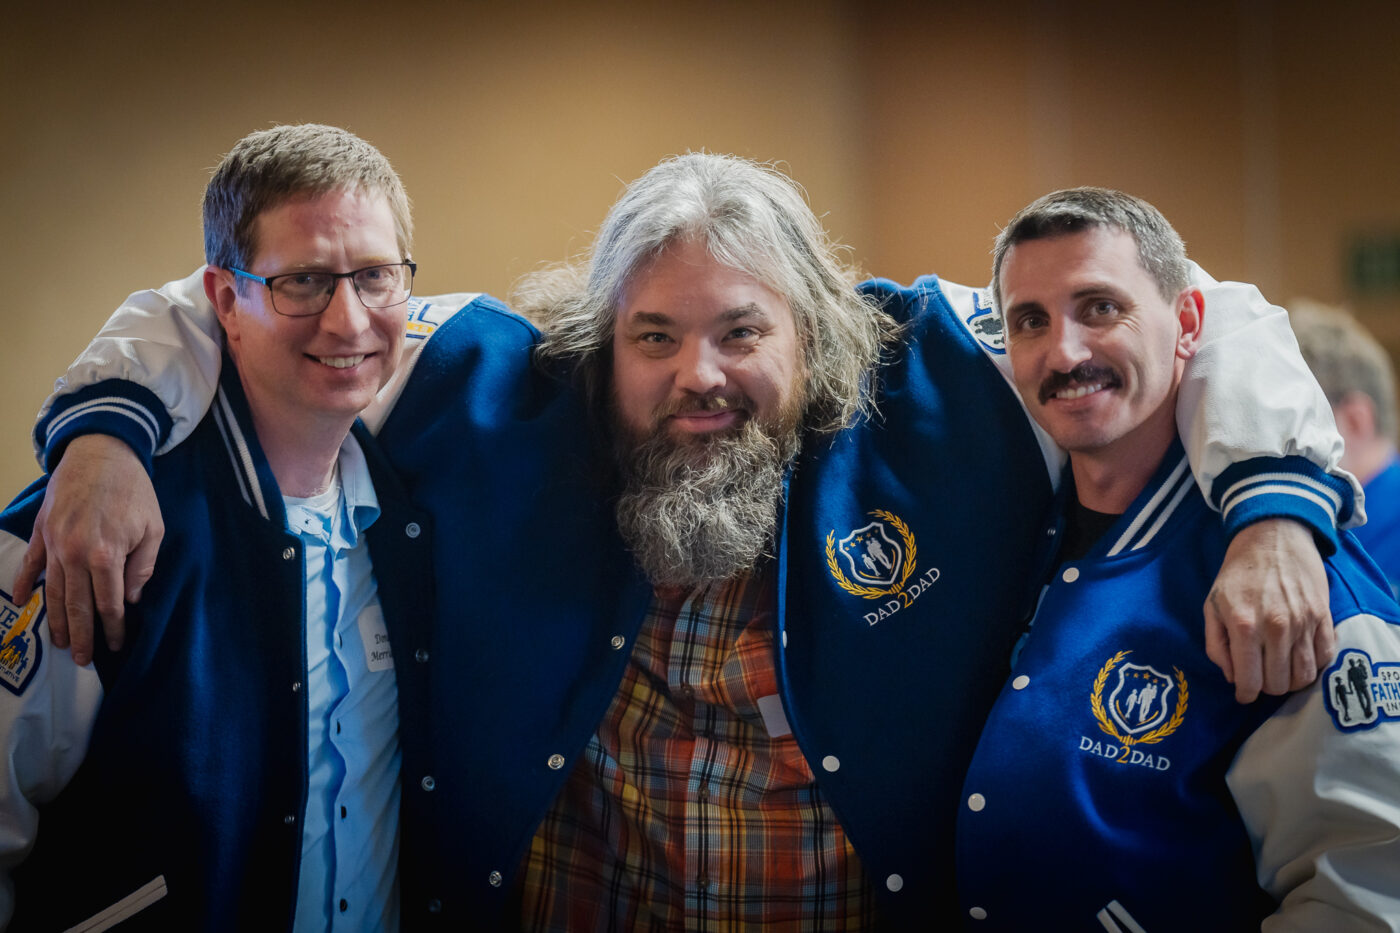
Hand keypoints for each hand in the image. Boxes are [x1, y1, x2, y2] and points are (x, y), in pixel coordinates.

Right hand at [11, 435, 162, 664]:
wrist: (101, 452)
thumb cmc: (134, 490)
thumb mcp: (154, 528)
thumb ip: (143, 568)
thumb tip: (130, 599)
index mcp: (106, 555)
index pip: (108, 603)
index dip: (112, 627)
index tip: (115, 645)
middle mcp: (74, 554)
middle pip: (75, 605)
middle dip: (80, 635)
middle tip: (82, 660)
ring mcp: (53, 543)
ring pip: (51, 591)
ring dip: (54, 619)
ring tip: (58, 642)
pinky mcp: (41, 531)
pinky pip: (30, 564)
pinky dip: (23, 585)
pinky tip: (21, 603)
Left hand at [1204, 518, 1333, 702]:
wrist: (1272, 538)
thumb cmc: (1237, 574)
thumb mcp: (1211, 606)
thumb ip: (1216, 645)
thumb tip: (1231, 677)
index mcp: (1244, 627)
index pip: (1250, 682)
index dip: (1245, 695)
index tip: (1244, 694)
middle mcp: (1276, 629)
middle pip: (1279, 684)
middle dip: (1267, 687)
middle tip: (1260, 676)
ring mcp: (1304, 623)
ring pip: (1304, 676)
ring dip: (1291, 681)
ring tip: (1279, 670)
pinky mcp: (1323, 616)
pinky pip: (1325, 657)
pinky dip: (1313, 666)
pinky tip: (1298, 657)